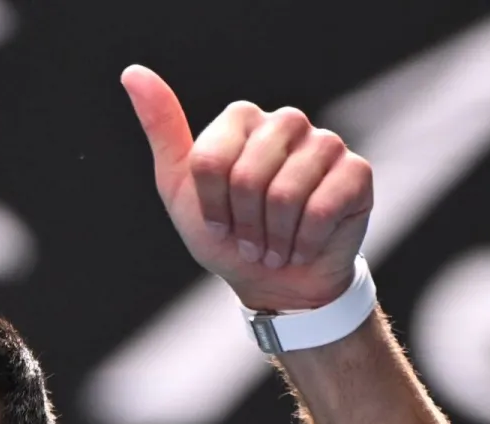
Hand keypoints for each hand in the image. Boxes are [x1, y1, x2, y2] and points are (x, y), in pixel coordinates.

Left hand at [121, 64, 372, 313]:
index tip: (220, 224)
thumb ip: (162, 130)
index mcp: (242, 120)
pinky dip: (305, 242)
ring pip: (285, 194)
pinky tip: (304, 247)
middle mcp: (285, 122)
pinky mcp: (355, 172)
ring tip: (276, 248)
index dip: (212, 206)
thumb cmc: (230, 236)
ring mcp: (324, 144)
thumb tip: (133, 73)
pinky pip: (321, 208)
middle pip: (247, 176)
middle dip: (244, 225)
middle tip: (252, 241)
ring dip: (274, 238)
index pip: (211, 160)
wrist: (279, 283)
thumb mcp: (180, 189)